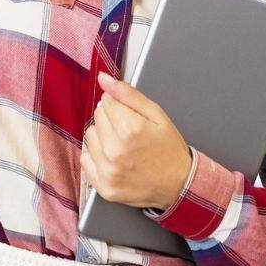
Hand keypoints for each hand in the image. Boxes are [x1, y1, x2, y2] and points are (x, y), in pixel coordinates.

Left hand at [81, 72, 193, 210]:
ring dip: (103, 137)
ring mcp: (108, 170)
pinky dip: (97, 157)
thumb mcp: (157, 115)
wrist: (179, 184)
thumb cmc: (169, 149)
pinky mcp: (104, 187)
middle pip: (97, 117)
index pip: (106, 101)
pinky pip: (86, 160)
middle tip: (130, 133)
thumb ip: (128, 94)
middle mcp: (115, 150)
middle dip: (112, 120)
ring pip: (90, 137)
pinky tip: (114, 159)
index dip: (120, 106)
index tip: (131, 117)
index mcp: (129, 128)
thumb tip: (103, 78)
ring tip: (123, 146)